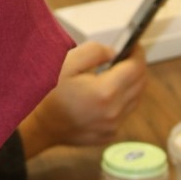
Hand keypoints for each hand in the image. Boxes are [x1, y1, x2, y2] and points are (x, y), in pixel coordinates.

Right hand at [19, 41, 148, 158]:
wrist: (40, 125)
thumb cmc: (49, 93)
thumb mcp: (68, 62)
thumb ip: (95, 51)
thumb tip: (114, 53)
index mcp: (106, 91)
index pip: (136, 68)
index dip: (137, 54)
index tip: (134, 46)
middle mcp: (114, 111)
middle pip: (140, 84)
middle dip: (136, 68)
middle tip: (127, 57)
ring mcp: (113, 125)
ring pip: (135, 99)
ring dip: (130, 85)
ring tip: (116, 75)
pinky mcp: (109, 134)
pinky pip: (124, 114)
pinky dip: (122, 102)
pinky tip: (107, 95)